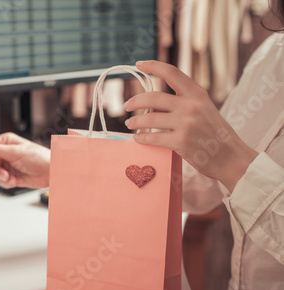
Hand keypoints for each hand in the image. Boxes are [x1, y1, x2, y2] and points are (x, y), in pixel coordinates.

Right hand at [0, 132, 49, 188]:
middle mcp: (4, 153)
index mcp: (4, 142)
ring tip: (11, 177)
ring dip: (2, 178)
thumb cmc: (38, 157)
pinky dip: (7, 183)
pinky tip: (15, 180)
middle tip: (4, 173)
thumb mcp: (14, 152)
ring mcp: (7, 165)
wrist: (51, 171)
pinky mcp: (11, 176)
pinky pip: (1, 182)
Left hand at [124, 60, 257, 191]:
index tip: (139, 64)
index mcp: (197, 94)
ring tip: (130, 124)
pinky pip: (153, 138)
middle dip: (135, 101)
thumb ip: (183, 102)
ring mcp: (186, 124)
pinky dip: (142, 138)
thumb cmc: (215, 134)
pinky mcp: (181, 142)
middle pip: (153, 97)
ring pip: (149, 118)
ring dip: (135, 121)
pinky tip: (138, 138)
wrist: (231, 157)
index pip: (172, 73)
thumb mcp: (204, 109)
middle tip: (126, 106)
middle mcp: (191, 106)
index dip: (153, 66)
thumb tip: (152, 102)